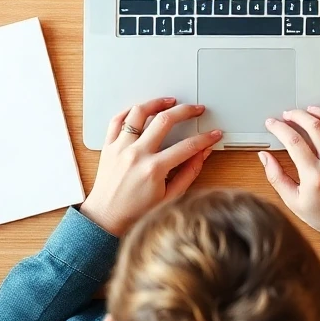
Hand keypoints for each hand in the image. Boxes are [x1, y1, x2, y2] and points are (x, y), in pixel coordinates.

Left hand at [80, 98, 222, 235]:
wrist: (105, 218)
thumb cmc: (135, 212)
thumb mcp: (169, 197)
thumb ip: (188, 173)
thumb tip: (202, 154)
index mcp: (154, 169)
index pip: (187, 146)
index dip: (205, 138)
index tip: (214, 134)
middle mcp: (136, 154)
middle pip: (165, 120)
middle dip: (186, 111)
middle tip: (196, 109)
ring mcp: (120, 148)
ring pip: (139, 113)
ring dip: (157, 103)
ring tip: (169, 102)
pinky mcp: (108, 146)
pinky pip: (117, 120)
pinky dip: (129, 111)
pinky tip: (141, 110)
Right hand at [261, 107, 319, 251]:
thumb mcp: (293, 202)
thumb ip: (276, 177)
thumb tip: (264, 156)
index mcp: (314, 177)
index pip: (293, 141)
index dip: (279, 128)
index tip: (272, 124)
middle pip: (312, 127)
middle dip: (296, 116)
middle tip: (286, 115)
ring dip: (317, 113)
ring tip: (305, 110)